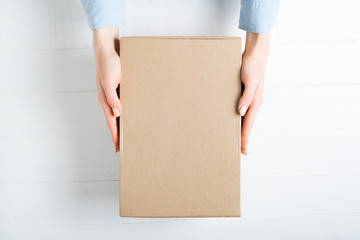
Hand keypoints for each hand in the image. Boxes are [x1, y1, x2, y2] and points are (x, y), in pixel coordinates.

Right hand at [93, 27, 121, 151]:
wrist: (105, 50)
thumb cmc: (108, 64)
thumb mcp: (110, 81)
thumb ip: (112, 98)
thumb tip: (118, 113)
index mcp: (104, 100)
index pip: (111, 122)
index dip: (114, 135)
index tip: (118, 148)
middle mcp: (106, 100)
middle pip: (112, 121)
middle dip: (116, 134)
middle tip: (121, 146)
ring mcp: (110, 95)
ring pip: (115, 114)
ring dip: (119, 124)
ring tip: (125, 134)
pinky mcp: (115, 89)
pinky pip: (119, 105)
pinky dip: (123, 113)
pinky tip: (127, 115)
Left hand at [238, 32, 268, 154]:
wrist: (255, 53)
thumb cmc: (252, 66)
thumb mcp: (249, 81)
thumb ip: (246, 96)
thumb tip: (241, 112)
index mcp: (256, 102)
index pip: (248, 125)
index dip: (245, 137)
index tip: (242, 149)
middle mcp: (254, 103)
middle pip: (247, 125)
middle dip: (243, 138)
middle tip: (239, 151)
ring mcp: (250, 99)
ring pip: (245, 119)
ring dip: (241, 130)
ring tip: (236, 140)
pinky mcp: (245, 94)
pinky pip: (242, 110)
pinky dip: (238, 119)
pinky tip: (233, 121)